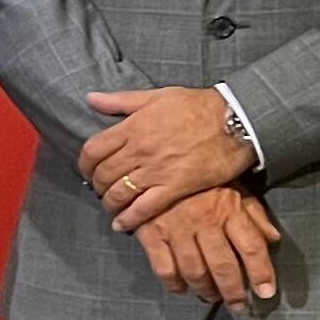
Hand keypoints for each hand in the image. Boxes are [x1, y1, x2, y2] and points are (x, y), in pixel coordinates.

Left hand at [82, 86, 252, 229]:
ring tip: (110, 205)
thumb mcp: (156, 96)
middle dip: (96, 184)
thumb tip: (91, 98)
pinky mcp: (176, 187)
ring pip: (120, 192)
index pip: (93, 150)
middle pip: (104, 174)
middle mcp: (139, 150)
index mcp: (132, 127)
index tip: (87, 170)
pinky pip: (145, 208)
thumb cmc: (197, 106)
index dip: (84, 164)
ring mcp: (156, 170)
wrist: (235, 121)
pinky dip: (129, 218)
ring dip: (109, 202)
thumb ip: (120, 100)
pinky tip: (120, 224)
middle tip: (99, 189)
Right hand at [131, 185, 279, 306]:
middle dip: (233, 291)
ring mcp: (176, 229)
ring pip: (194, 271)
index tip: (266, 292)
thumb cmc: (199, 180)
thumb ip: (254, 214)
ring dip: (205, 290)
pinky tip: (181, 288)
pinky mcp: (151, 234)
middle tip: (238, 306)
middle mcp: (204, 222)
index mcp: (229, 209)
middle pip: (223, 265)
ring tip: (211, 296)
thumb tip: (273, 239)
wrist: (153, 162)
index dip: (261, 273)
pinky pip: (164, 268)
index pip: (251, 247)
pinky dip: (173, 284)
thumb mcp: (234, 188)